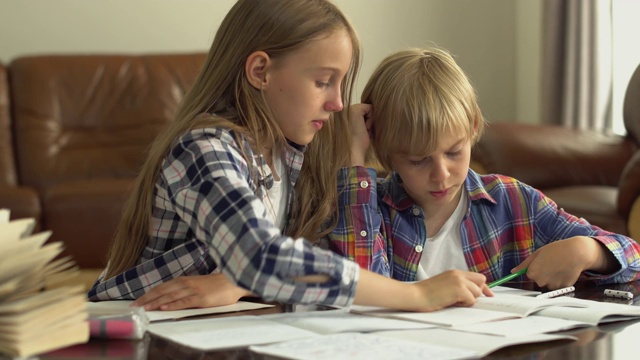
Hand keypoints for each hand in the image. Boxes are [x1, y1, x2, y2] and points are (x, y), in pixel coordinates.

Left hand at [130, 273, 253, 310]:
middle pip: (162, 291)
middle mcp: (186, 283)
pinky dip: (172, 304)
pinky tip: (164, 308)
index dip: (148, 294)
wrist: (234, 281)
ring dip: (155, 302)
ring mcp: (193, 290)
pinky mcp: (201, 298)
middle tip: (134, 306)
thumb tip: (171, 297)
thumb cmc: (217, 284)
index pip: (161, 287)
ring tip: (144, 308)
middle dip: (146, 299)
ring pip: (170, 296)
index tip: (137, 301)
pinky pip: (184, 301)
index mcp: (184, 280)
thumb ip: (185, 289)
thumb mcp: (198, 284)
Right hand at [348, 103, 372, 165]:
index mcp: (340, 117)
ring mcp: (347, 109)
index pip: (359, 114)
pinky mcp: (354, 110)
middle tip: (362, 133)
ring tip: (363, 131)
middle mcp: (342, 111)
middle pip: (363, 111)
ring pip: (367, 110)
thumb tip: (370, 113)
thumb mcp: (357, 132)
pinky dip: (372, 119)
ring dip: (369, 121)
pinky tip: (366, 128)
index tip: (360, 133)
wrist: (351, 154)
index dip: (364, 124)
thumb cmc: (356, 147)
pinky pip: (370, 108)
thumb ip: (359, 121)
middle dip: (367, 122)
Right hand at [410, 270, 492, 311]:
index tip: (488, 294)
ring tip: (454, 301)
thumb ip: (457, 285)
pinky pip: (471, 300)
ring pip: (477, 292)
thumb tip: (471, 294)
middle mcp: (458, 274)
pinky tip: (452, 302)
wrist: (416, 295)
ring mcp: (459, 281)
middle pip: (481, 281)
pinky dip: (464, 304)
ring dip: (469, 299)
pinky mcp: (459, 289)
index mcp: (454, 272)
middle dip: (477, 292)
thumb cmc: (426, 293)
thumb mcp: (444, 285)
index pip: (477, 277)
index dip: (483, 286)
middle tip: (467, 300)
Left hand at [512, 236, 615, 288]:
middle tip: (552, 263)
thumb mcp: (537, 253)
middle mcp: (541, 281)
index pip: (530, 274)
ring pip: (549, 284)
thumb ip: (524, 265)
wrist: (576, 253)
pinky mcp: (563, 288)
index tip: (543, 262)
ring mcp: (552, 286)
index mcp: (533, 273)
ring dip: (552, 278)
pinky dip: (561, 280)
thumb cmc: (556, 250)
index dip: (536, 267)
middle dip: (544, 274)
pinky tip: (564, 271)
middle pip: (539, 280)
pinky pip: (559, 286)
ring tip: (559, 266)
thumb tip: (513, 271)